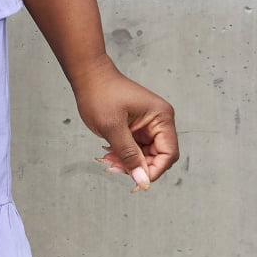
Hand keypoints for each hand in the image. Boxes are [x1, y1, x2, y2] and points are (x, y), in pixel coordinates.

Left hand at [72, 59, 178, 190]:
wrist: (87, 75)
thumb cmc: (100, 94)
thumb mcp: (112, 128)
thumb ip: (128, 155)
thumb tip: (142, 180)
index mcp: (161, 117)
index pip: (168, 153)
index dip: (154, 170)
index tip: (136, 181)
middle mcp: (159, 121)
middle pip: (157, 156)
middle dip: (137, 166)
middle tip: (113, 168)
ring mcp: (148, 124)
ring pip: (144, 155)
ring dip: (127, 162)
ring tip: (106, 160)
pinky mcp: (137, 127)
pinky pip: (135, 148)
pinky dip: (122, 154)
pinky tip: (108, 153)